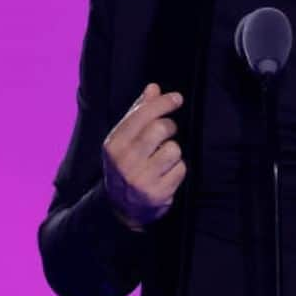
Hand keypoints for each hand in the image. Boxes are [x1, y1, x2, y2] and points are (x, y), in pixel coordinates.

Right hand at [103, 83, 185, 230]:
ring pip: (174, 149)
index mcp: (114, 144)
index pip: (142, 115)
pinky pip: (181, 169)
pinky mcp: (157, 194)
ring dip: (174, 151)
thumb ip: (139, 112)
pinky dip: (178, 169)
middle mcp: (124, 162)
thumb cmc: (127, 164)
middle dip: (169, 127)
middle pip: (160, 129)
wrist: (122, 207)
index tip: (177, 98)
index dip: (163, 103)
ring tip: (163, 158)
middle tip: (167, 133)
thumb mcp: (125, 139)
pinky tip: (167, 173)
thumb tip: (153, 88)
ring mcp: (140, 179)